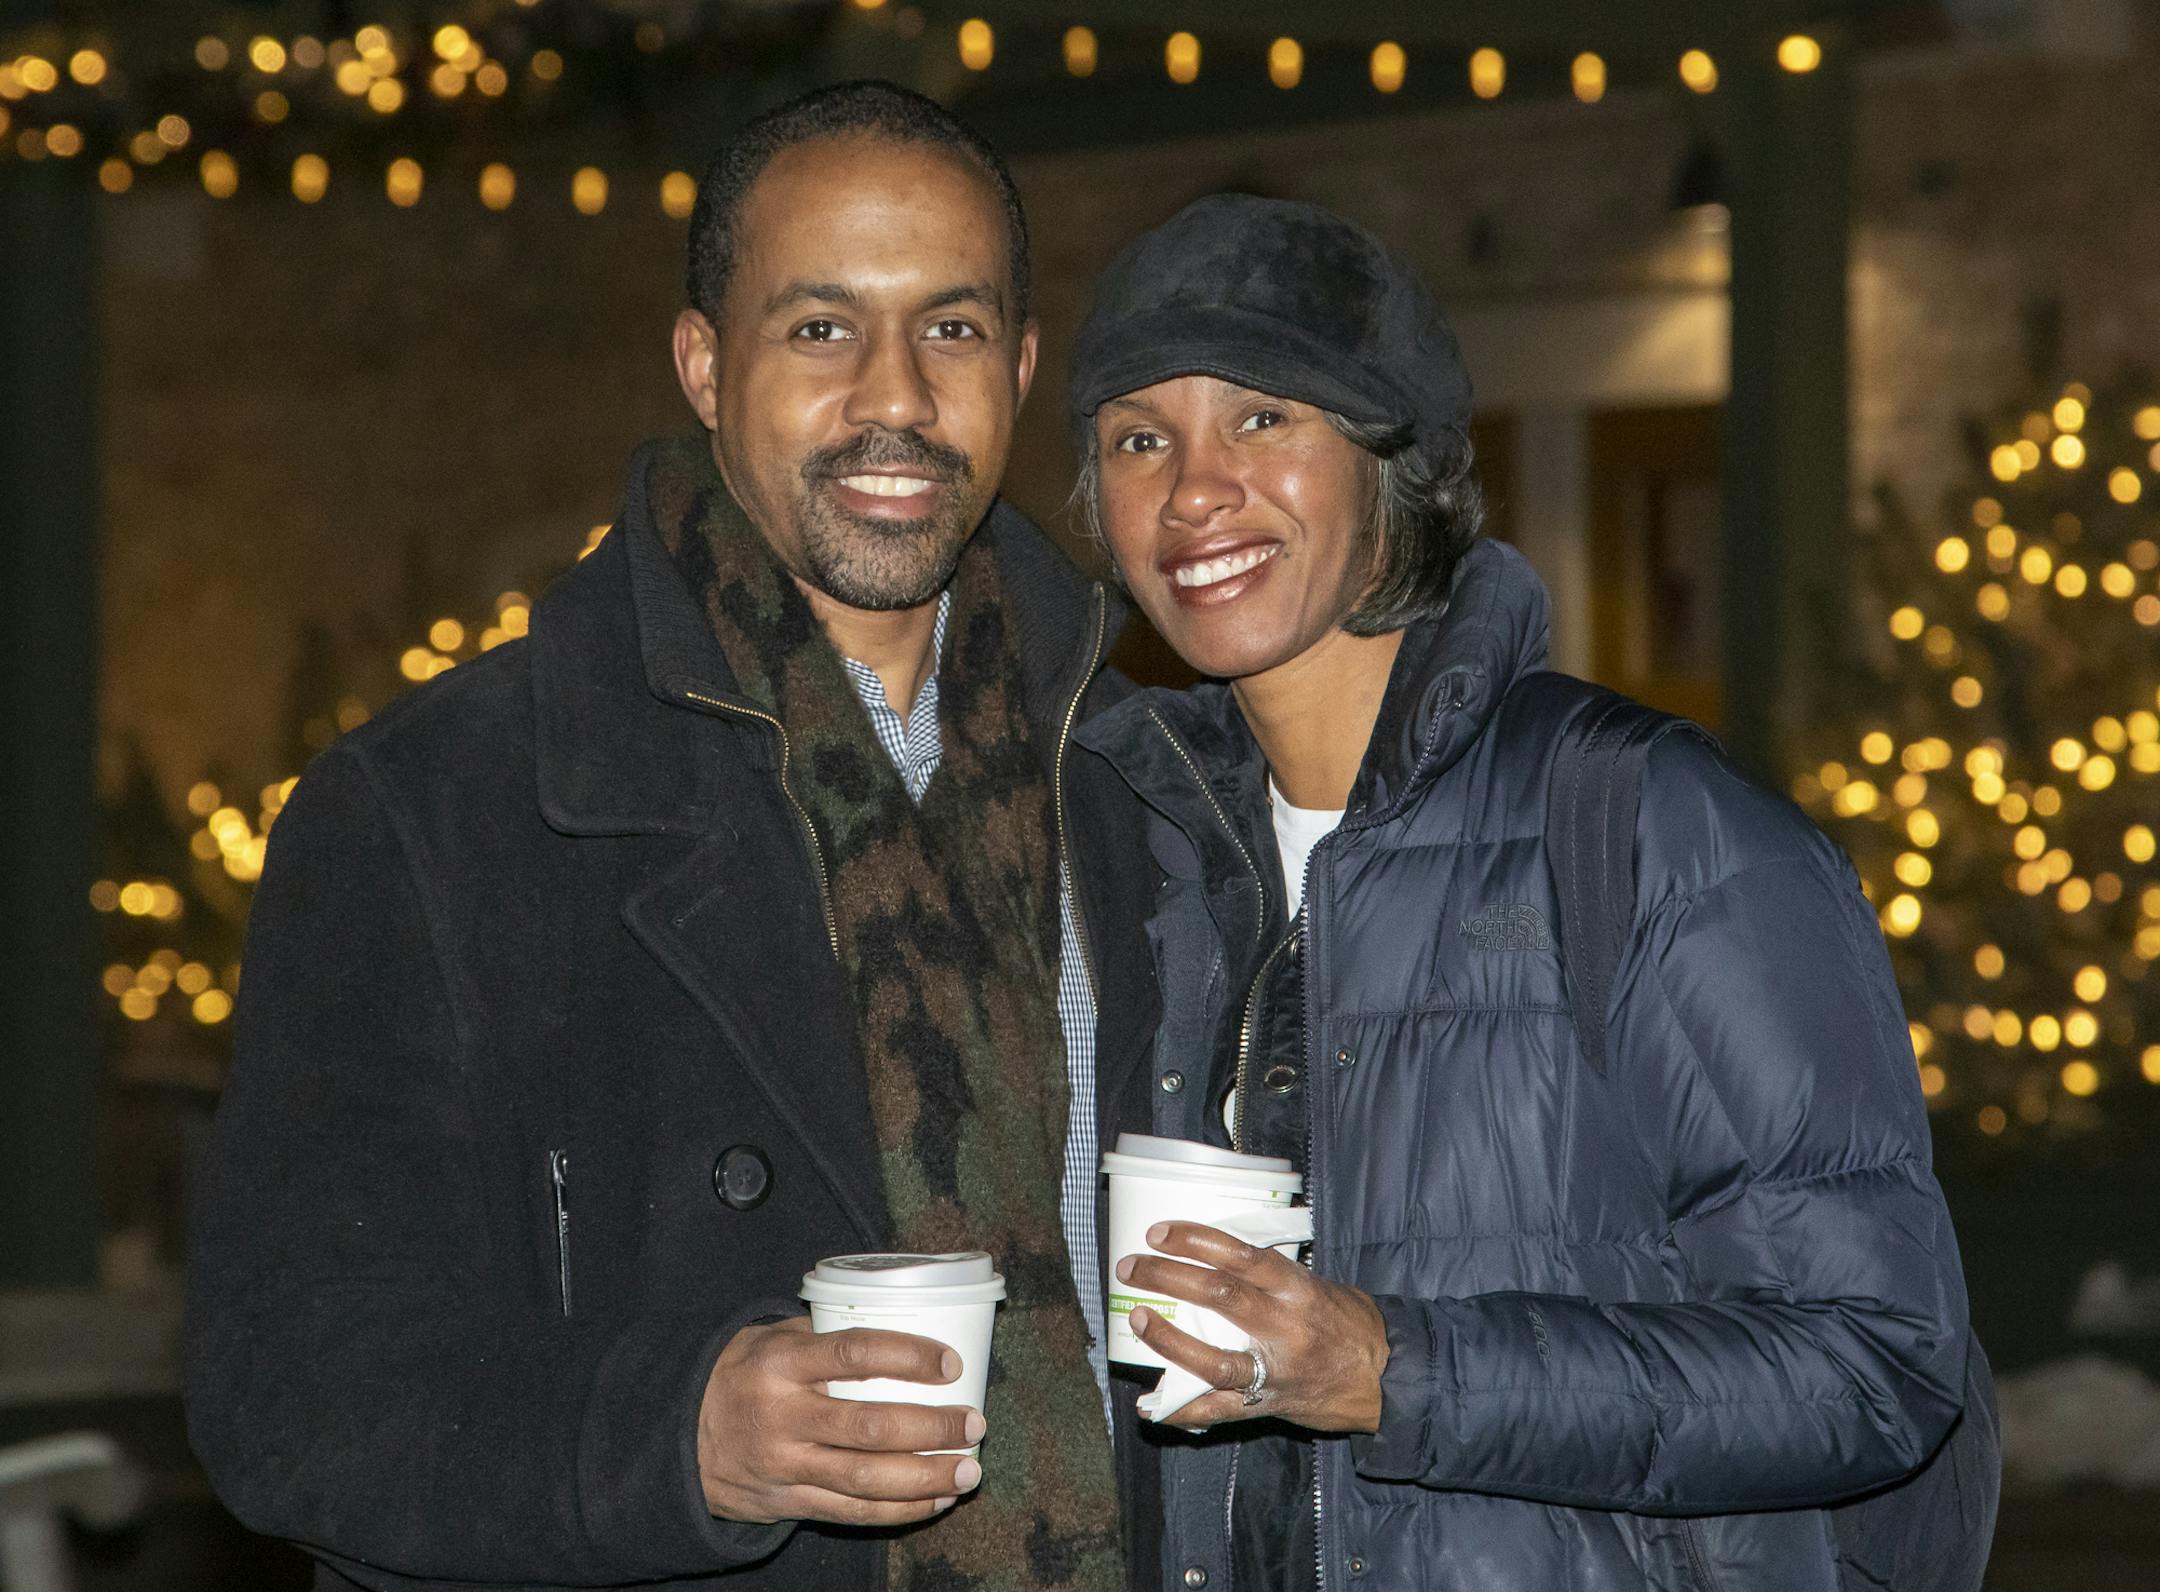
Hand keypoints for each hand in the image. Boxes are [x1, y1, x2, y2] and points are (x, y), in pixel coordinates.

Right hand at [697, 1317, 984, 1526]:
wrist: (676, 1437)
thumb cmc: (740, 1374)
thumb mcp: (767, 1338)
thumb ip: (824, 1333)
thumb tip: (901, 1321)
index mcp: (781, 1362)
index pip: (854, 1353)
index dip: (908, 1357)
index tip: (951, 1363)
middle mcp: (783, 1415)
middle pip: (869, 1426)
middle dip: (931, 1428)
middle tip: (974, 1423)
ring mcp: (784, 1465)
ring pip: (865, 1479)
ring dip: (925, 1477)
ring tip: (969, 1470)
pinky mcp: (786, 1503)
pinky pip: (850, 1512)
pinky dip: (898, 1510)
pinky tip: (935, 1499)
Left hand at [1117, 1220, 1388, 1432]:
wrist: (1390, 1381)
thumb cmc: (1353, 1325)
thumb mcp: (1320, 1286)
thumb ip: (1274, 1277)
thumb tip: (1221, 1257)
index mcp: (1298, 1289)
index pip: (1241, 1255)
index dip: (1196, 1240)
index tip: (1159, 1232)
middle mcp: (1285, 1327)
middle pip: (1218, 1295)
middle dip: (1168, 1277)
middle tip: (1133, 1266)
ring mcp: (1275, 1371)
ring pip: (1213, 1359)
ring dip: (1168, 1340)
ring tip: (1140, 1320)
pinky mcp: (1269, 1405)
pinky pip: (1220, 1411)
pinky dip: (1182, 1410)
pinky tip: (1151, 1406)